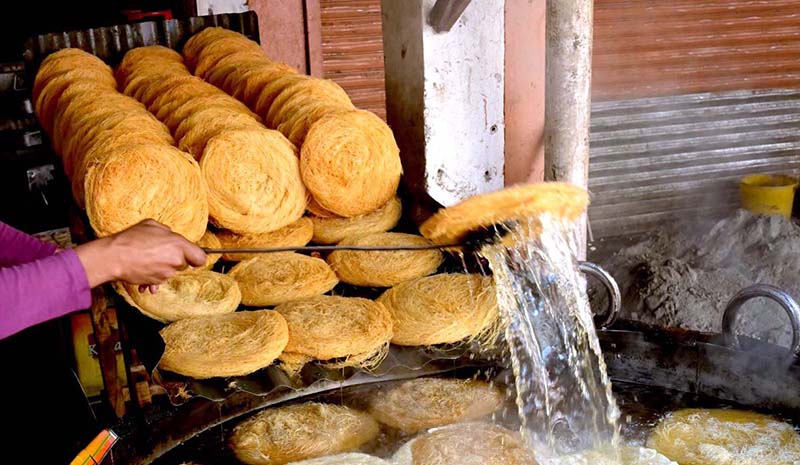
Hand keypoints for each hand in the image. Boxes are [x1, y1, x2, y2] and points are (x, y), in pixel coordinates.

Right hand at [75, 219, 206, 288]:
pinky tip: (144, 270)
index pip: (201, 258)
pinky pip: (159, 280)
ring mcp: (166, 273)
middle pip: (184, 264)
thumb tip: (171, 236)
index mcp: (178, 245)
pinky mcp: (156, 282)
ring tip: (147, 259)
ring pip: (171, 272)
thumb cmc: (130, 239)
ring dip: (162, 267)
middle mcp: (175, 261)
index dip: (196, 257)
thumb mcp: (152, 225)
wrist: (113, 257)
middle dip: (175, 259)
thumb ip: (167, 232)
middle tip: (160, 251)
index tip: (192, 256)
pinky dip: (153, 276)